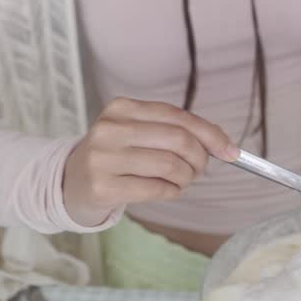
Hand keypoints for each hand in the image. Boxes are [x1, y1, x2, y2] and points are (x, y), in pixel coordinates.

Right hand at [62, 96, 238, 227]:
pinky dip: (172, 191)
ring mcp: (103, 158)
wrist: (70, 184)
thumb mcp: (137, 133)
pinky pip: (156, 189)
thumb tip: (222, 143)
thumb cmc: (116, 156)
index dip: (209, 133)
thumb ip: (175, 131)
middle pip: (177, 140)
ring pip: (169, 166)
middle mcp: (110, 129)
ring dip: (186, 178)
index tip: (230, 150)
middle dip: (200, 158)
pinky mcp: (102, 187)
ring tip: (181, 181)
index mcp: (122, 108)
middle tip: (200, 169)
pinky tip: (167, 190)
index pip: (176, 115)